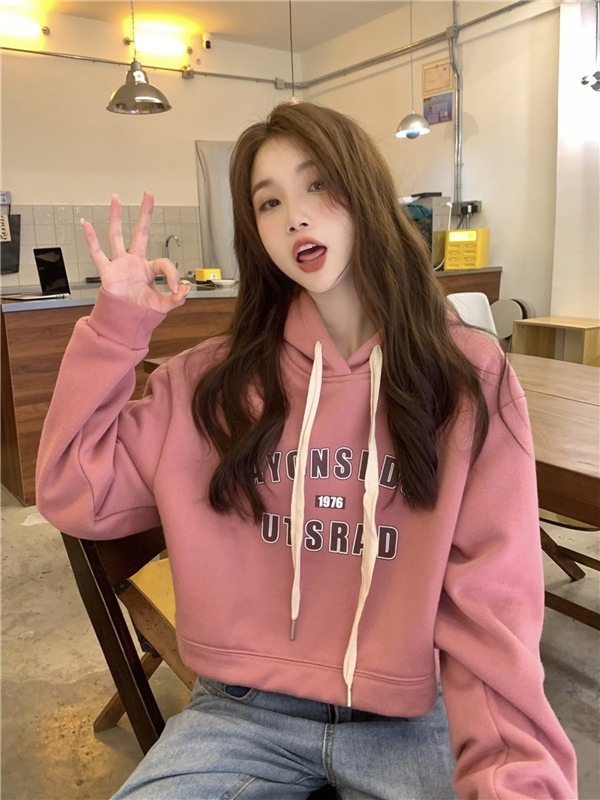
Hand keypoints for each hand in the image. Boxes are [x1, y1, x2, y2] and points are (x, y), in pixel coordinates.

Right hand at [80, 191, 190, 312]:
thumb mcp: (164, 306)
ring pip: (117, 236)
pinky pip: (97, 253)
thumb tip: (184, 289)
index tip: (177, 289)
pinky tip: (86, 224)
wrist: (125, 322)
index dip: (173, 276)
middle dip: (145, 214)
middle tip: (148, 194)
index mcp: (150, 270)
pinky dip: (91, 239)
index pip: (164, 264)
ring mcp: (120, 265)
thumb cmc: (142, 312)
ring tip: (116, 199)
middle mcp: (134, 262)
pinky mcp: (107, 272)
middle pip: (140, 233)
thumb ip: (176, 299)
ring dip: (116, 218)